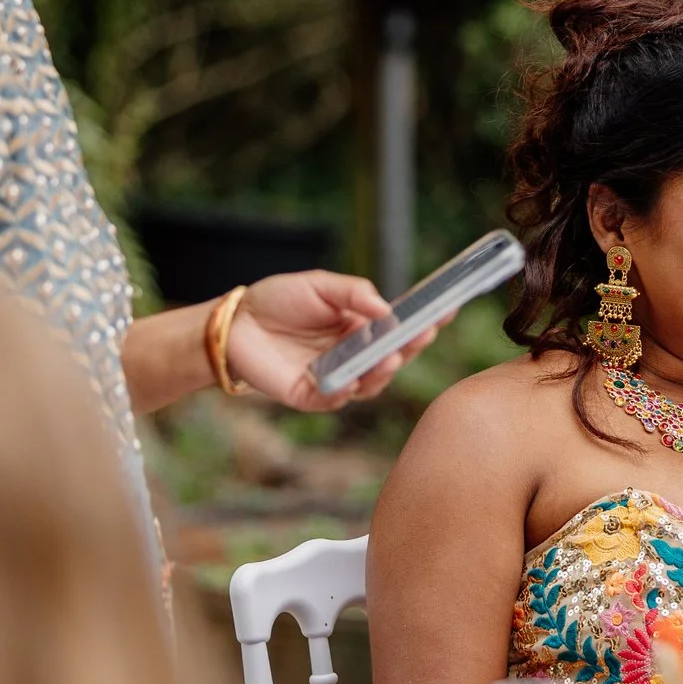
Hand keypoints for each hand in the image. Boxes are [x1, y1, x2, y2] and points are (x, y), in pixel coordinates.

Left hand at [224, 271, 451, 410]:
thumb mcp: (320, 285)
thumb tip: (387, 308)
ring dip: (384, 370)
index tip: (447, 309)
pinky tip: (355, 377)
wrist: (234, 323)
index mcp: (363, 327)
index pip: (401, 327)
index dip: (425, 320)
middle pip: (393, 356)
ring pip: (371, 382)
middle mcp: (355, 355)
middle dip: (412, 345)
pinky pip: (337, 398)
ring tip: (391, 355)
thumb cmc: (278, 300)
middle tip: (425, 332)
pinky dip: (348, 390)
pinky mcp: (313, 395)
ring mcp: (337, 377)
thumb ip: (353, 293)